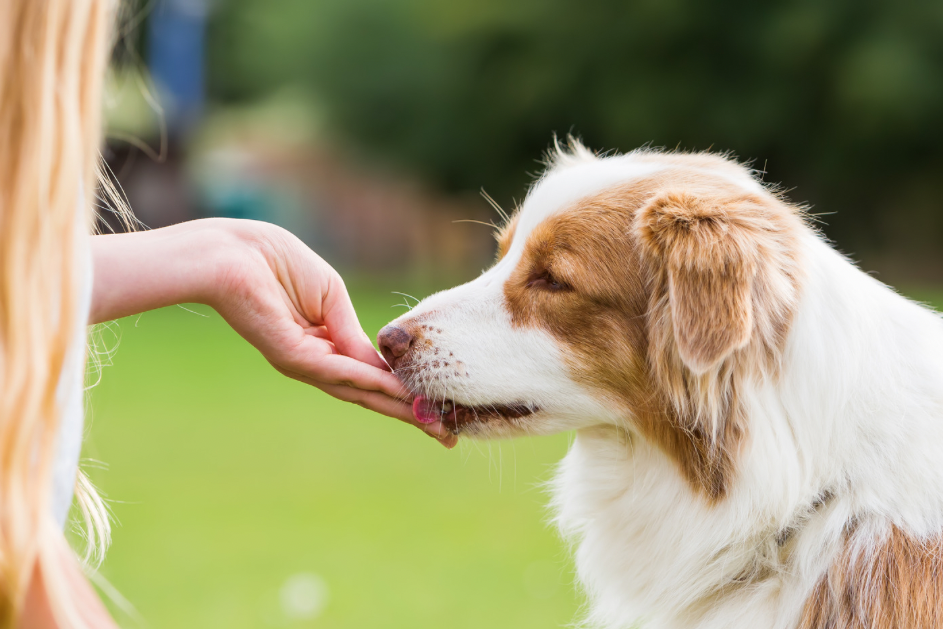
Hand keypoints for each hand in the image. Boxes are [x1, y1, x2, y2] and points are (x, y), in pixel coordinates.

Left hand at [91, 218, 457, 447]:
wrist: (231, 252)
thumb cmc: (275, 262)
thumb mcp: (331, 296)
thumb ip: (353, 332)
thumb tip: (381, 364)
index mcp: (325, 346)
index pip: (371, 377)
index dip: (405, 392)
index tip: (437, 409)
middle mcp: (315, 362)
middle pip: (369, 395)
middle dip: (409, 414)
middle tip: (446, 437)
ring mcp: (303, 362)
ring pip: (358, 391)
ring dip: (398, 406)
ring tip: (432, 421)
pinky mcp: (291, 355)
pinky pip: (338, 372)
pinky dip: (370, 382)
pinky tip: (397, 391)